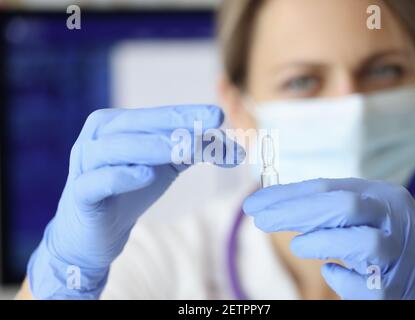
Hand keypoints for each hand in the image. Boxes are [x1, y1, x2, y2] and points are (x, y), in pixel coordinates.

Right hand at [27, 105, 244, 298]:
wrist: (96, 231)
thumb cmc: (131, 190)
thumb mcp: (165, 166)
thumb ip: (194, 152)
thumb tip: (236, 151)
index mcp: (117, 124)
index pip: (157, 115)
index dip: (187, 114)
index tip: (218, 115)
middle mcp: (98, 136)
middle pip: (137, 125)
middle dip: (175, 124)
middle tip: (209, 126)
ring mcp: (85, 164)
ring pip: (117, 148)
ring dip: (153, 146)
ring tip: (185, 148)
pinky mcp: (80, 193)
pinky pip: (98, 181)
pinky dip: (121, 176)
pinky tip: (146, 175)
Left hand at [243, 178, 414, 298]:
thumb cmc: (387, 244)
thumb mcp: (362, 216)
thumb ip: (327, 210)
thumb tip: (277, 209)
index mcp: (381, 195)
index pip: (327, 187)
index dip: (286, 194)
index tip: (254, 202)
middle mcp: (393, 218)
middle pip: (342, 205)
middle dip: (294, 211)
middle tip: (260, 218)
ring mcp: (399, 253)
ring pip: (361, 242)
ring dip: (320, 241)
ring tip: (297, 245)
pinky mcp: (397, 287)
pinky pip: (366, 283)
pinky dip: (342, 278)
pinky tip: (330, 272)